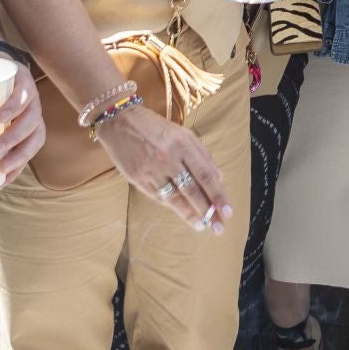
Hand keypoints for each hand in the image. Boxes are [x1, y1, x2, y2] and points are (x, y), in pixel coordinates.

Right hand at [93, 106, 234, 232]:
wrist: (120, 121)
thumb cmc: (156, 128)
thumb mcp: (183, 134)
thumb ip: (202, 155)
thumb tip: (220, 178)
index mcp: (183, 144)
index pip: (205, 174)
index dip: (218, 195)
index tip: (228, 211)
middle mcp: (168, 157)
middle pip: (192, 189)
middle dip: (207, 211)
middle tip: (219, 227)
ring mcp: (151, 169)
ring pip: (175, 197)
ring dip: (190, 214)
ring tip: (202, 226)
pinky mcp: (136, 178)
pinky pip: (158, 196)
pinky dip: (172, 206)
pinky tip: (183, 214)